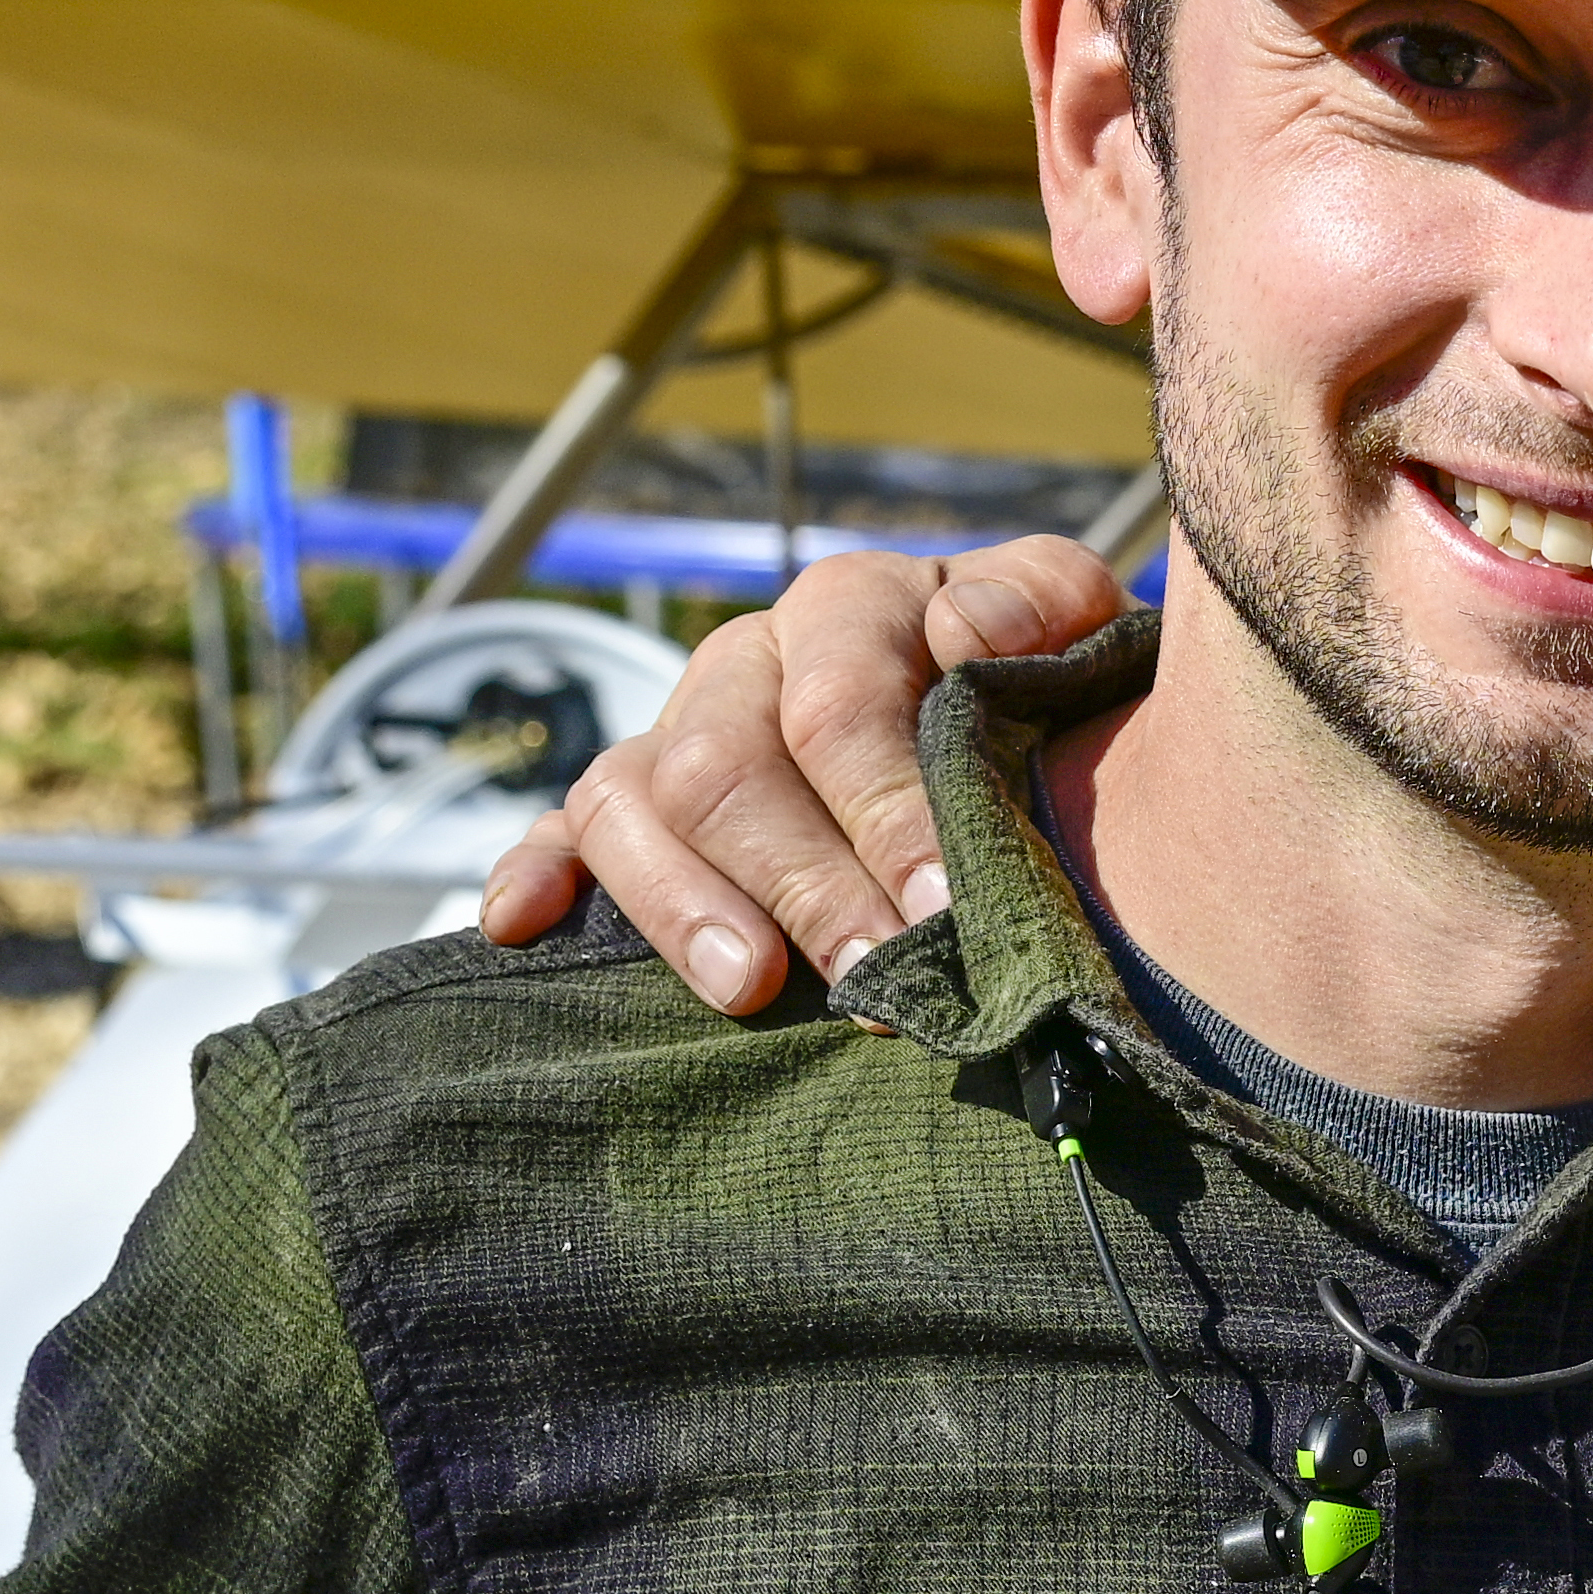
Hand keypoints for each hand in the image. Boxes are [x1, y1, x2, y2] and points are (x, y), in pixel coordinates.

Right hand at [471, 531, 1128, 1013]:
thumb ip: (1045, 607)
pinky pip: (559, 831)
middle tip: (874, 975)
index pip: (840, 701)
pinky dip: (532, 874)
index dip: (886, 805)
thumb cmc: (1042, 693)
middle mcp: (747, 661)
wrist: (1014, 728)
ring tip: (751, 986)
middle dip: (802, 880)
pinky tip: (521, 928)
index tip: (939, 905)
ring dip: (683, 902)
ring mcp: (679, 735)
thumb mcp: (1071, 630)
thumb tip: (966, 630)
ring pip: (630, 800)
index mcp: (851, 608)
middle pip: (726, 763)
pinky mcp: (630, 810)